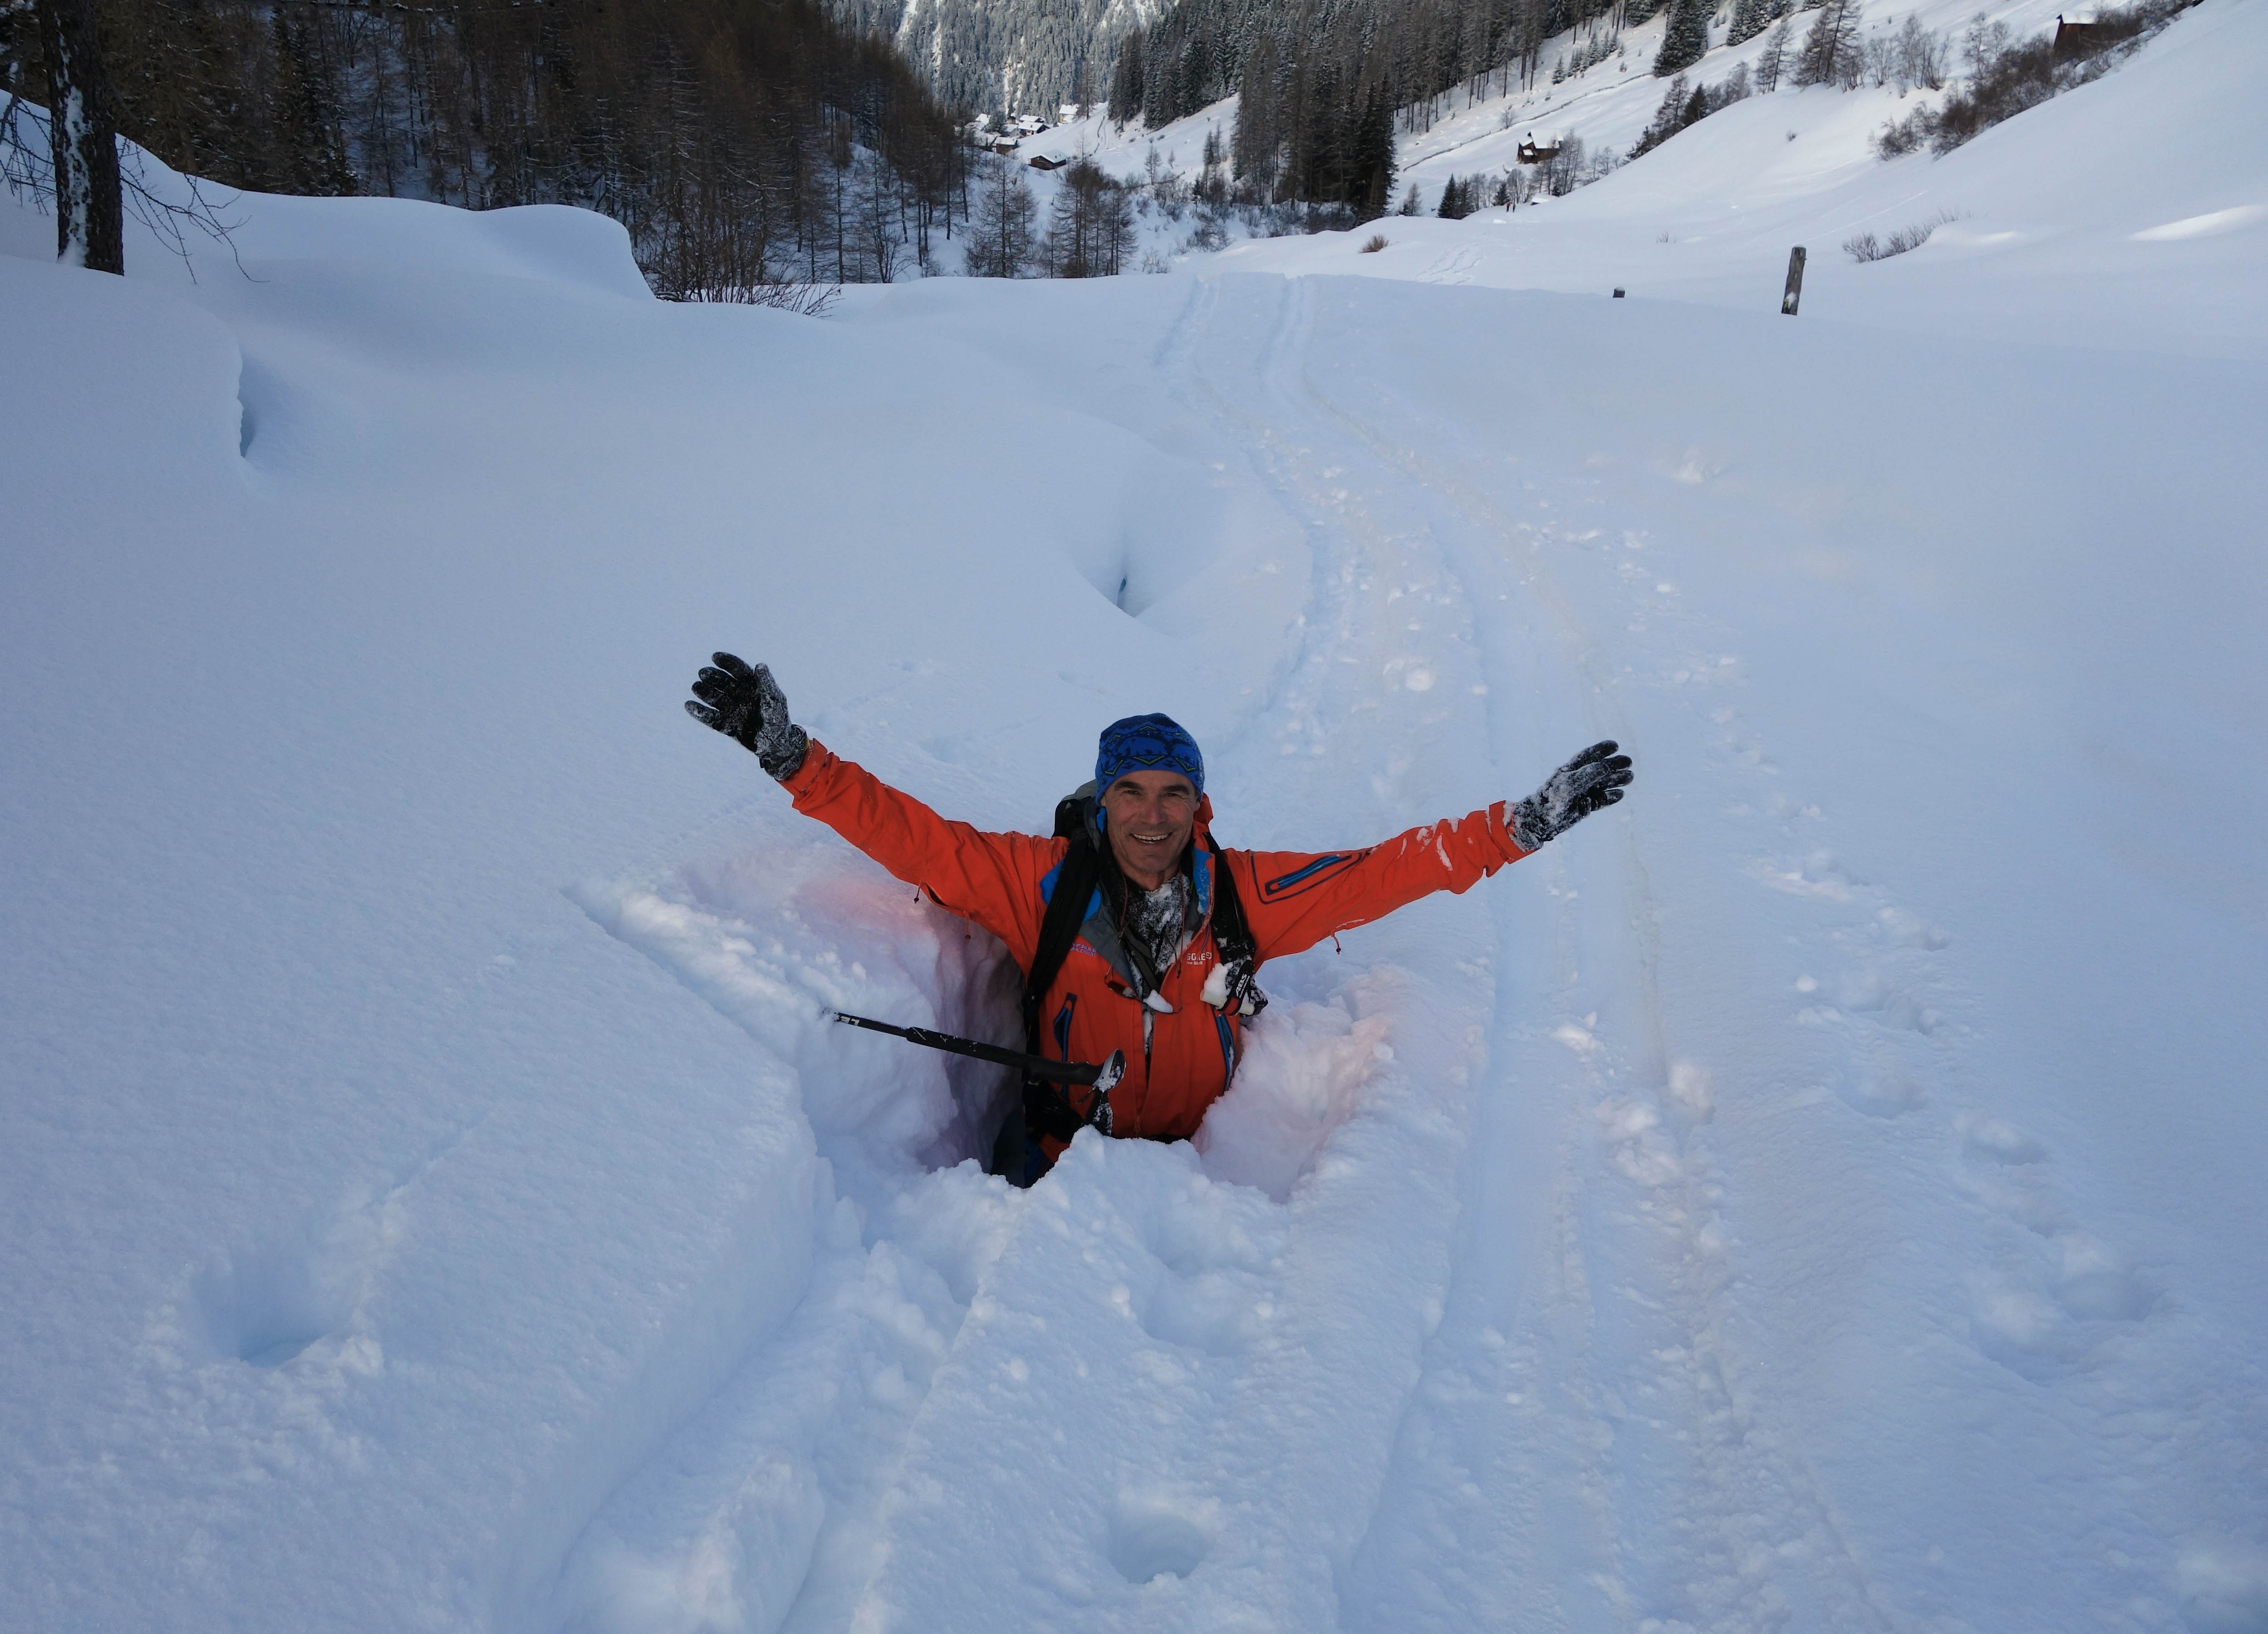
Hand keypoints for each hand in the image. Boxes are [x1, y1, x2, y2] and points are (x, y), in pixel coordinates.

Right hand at [685, 652, 808, 780]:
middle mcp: (740, 696)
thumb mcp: (774, 699)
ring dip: (704, 692)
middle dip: (712, 676)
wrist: (777, 745)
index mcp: (752, 686)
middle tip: (703, 673)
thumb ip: (766, 683)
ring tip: (696, 687)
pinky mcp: (727, 726)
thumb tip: (759, 665)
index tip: (714, 657)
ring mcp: (732, 710)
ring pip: (715, 698)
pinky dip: (700, 712)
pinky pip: (711, 718)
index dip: (726, 662)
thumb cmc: (778, 719)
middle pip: (723, 682)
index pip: (737, 670)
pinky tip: (688, 705)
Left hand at [1511, 741, 1632, 850]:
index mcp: (1571, 769)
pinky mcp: (1584, 807)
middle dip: (1614, 764)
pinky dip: (1610, 798)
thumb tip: (1605, 766)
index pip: (1588, 755)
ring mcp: (1582, 793)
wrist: (1542, 820)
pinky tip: (1620, 794)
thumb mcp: (1569, 783)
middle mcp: (1578, 779)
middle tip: (1629, 762)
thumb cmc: (1552, 798)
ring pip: (1603, 784)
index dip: (1601, 749)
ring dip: (1616, 780)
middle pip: (1600, 769)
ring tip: (1629, 777)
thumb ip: (1587, 773)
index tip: (1615, 745)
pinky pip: (1601, 801)